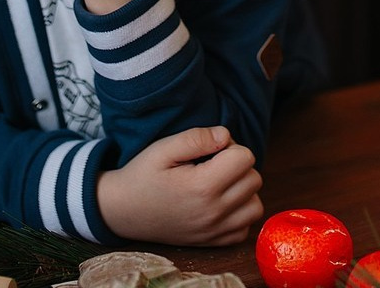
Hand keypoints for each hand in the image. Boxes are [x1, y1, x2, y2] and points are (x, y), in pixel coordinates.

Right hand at [96, 125, 262, 245]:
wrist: (123, 212)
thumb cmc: (143, 175)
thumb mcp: (163, 148)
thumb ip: (197, 137)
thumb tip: (225, 135)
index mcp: (203, 186)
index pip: (245, 157)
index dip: (230, 146)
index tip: (210, 149)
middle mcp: (213, 212)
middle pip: (254, 179)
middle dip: (238, 164)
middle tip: (213, 163)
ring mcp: (214, 231)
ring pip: (255, 205)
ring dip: (243, 190)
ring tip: (219, 182)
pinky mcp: (213, 243)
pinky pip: (245, 228)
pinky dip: (239, 214)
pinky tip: (220, 202)